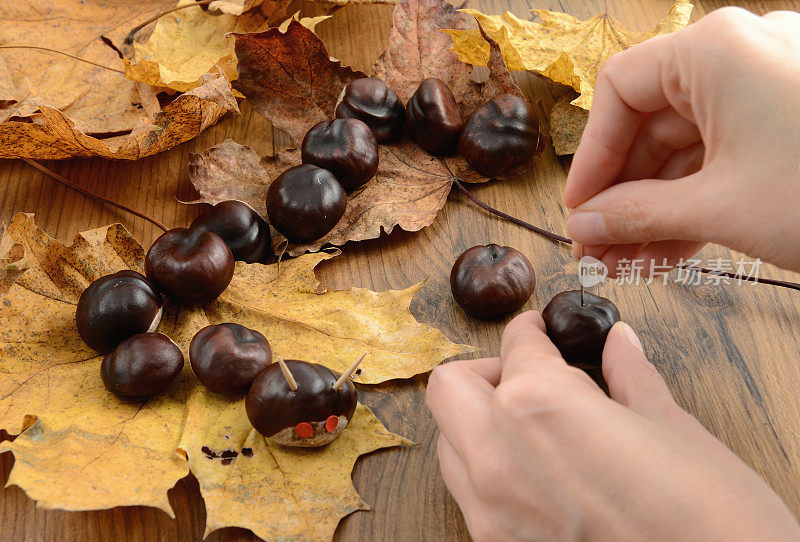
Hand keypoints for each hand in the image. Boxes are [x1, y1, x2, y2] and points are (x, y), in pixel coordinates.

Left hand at [426, 311, 799, 540]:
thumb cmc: (711, 518)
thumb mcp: (673, 431)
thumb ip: (630, 379)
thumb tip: (618, 345)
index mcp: (538, 404)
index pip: (515, 345)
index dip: (531, 332)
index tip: (541, 332)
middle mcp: (497, 455)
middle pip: (451, 387)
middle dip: (486, 371)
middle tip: (531, 376)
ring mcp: (490, 511)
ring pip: (450, 444)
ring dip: (479, 424)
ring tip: (535, 428)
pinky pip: (469, 496)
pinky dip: (490, 472)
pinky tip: (541, 474)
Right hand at [564, 7, 799, 274]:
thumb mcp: (720, 206)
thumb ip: (636, 214)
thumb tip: (584, 227)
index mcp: (715, 51)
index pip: (620, 91)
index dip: (592, 155)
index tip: (579, 209)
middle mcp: (738, 58)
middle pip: (651, 123)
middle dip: (622, 194)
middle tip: (598, 248)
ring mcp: (768, 90)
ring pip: (686, 149)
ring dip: (653, 208)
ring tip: (628, 262)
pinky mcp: (788, 124)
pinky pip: (722, 159)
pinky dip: (694, 203)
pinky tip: (666, 250)